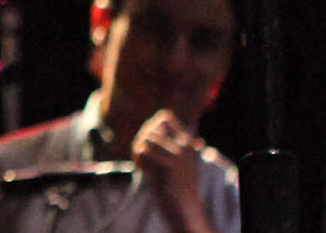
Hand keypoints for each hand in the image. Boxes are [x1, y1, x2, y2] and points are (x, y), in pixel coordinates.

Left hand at [132, 110, 214, 232]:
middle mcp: (185, 144)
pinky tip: (141, 168)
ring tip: (140, 162)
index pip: (163, 117)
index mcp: (188, 140)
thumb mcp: (174, 159)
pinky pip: (143, 149)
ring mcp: (179, 153)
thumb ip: (166, 141)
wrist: (183, 209)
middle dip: (141, 140)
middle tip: (140, 156)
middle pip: (151, 127)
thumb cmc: (174, 185)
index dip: (151, 127)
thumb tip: (155, 121)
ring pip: (147, 137)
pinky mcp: (170, 164)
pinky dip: (137, 158)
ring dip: (138, 149)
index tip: (149, 145)